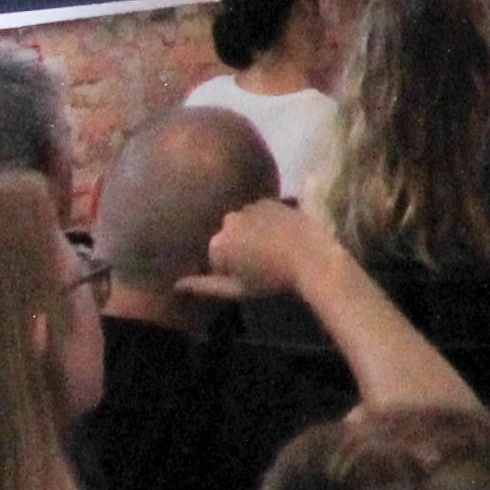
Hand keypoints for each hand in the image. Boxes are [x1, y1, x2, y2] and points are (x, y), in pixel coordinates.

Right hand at [204, 197, 340, 299]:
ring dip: (253, 234)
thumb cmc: (272, 279)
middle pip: (229, 237)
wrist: (312, 258)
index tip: (251, 276)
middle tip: (264, 263)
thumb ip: (204, 286)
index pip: (215, 257)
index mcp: (218, 242)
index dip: (231, 270)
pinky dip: (266, 222)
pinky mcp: (270, 200)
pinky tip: (282, 235)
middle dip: (240, 249)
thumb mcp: (236, 289)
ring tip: (276, 249)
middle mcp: (229, 219)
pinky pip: (260, 213)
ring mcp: (249, 207)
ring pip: (244, 224)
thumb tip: (176, 285)